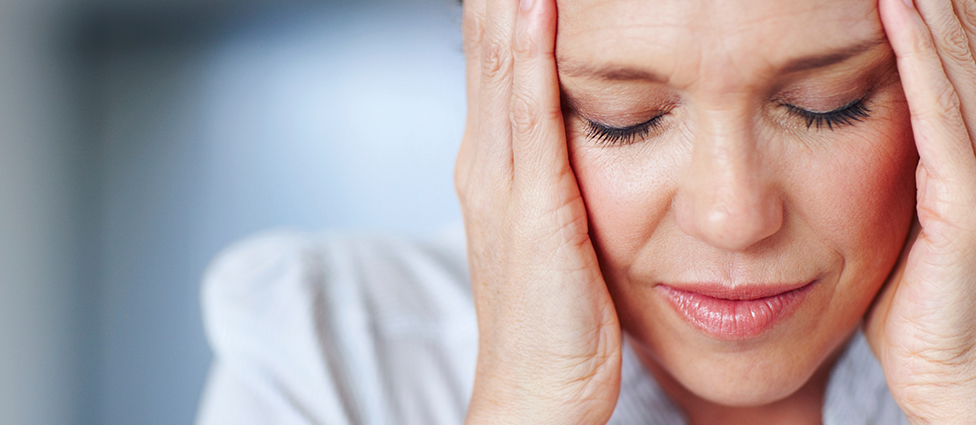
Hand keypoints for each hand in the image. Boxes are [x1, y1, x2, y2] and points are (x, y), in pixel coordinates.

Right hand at [454, 0, 621, 422]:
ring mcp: (499, 183)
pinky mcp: (530, 206)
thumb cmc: (553, 317)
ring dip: (508, 4)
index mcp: (489, 165)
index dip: (502, 9)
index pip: (491, 62)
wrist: (536, 386)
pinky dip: (528, 56)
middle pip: (485, 50)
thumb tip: (574, 129)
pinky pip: (527, 115)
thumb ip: (551, 175)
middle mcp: (483, 162)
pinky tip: (538, 7)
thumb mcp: (549, 229)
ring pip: (496, 68)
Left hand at [866, 0, 975, 421]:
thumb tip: (831, 134)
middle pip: (957, 52)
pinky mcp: (965, 201)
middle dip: (935, 2)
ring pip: (954, 69)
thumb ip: (884, 174)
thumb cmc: (913, 305)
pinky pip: (941, 116)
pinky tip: (901, 13)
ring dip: (929, 11)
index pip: (946, 66)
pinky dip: (922, 60)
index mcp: (958, 156)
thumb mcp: (890, 223)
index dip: (926, 17)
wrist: (944, 371)